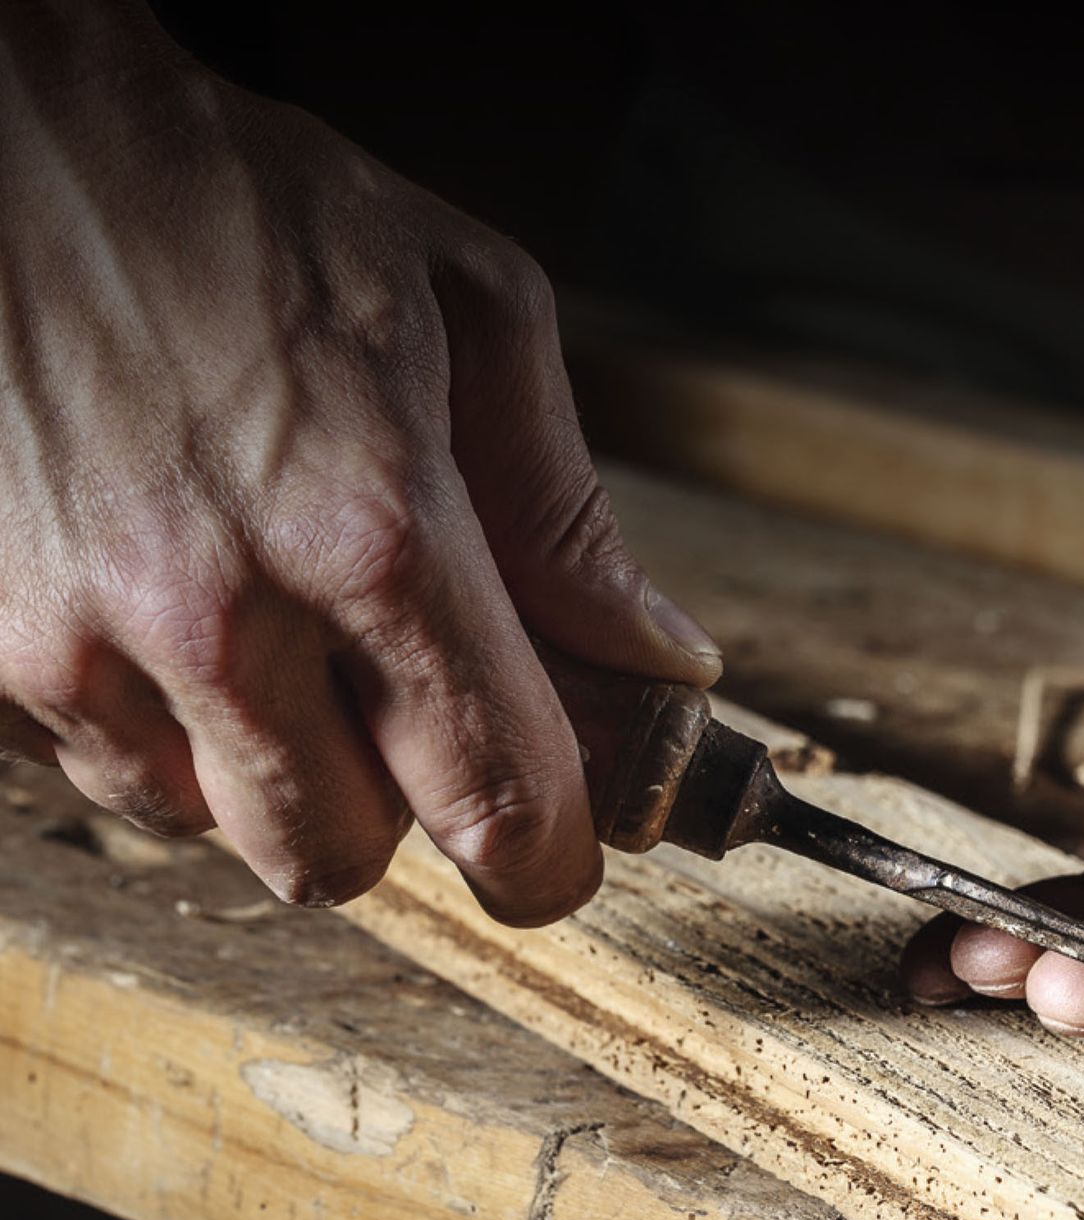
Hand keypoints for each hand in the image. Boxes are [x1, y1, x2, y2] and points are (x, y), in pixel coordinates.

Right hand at [0, 11, 719, 923]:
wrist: (1, 130)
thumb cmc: (238, 202)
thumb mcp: (468, 308)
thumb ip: (566, 512)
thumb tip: (656, 658)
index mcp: (372, 529)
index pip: (494, 798)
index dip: (545, 864)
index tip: (556, 862)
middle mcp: (216, 613)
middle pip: (342, 858)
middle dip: (393, 813)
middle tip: (402, 721)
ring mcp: (72, 640)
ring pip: (211, 829)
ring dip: (263, 768)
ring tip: (270, 631)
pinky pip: (94, 773)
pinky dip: (150, 729)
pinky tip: (165, 618)